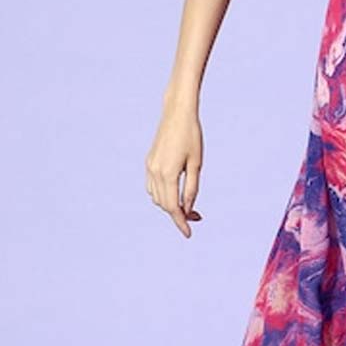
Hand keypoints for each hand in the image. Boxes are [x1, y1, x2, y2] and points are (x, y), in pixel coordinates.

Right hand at [145, 100, 204, 237]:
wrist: (177, 112)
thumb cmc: (191, 135)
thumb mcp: (196, 164)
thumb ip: (192, 188)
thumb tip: (188, 208)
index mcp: (167, 174)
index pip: (172, 207)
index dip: (180, 222)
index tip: (188, 234)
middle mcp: (154, 172)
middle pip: (164, 204)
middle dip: (178, 213)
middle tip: (196, 216)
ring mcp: (149, 166)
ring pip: (156, 197)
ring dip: (169, 204)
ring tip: (186, 205)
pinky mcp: (149, 161)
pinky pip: (151, 186)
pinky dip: (161, 194)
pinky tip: (174, 193)